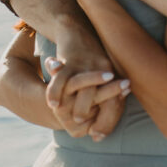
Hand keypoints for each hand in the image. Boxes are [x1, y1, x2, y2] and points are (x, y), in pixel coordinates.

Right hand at [44, 24, 126, 139]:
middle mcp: (104, 70)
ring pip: (83, 89)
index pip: (114, 106)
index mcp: (113, 76)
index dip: (106, 123)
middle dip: (91, 116)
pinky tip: (52, 103)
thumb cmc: (90, 59)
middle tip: (84, 129)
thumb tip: (100, 133)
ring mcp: (87, 65)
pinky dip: (55, 92)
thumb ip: (103, 100)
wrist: (77, 30)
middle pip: (101, 99)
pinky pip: (61, 79)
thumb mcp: (102, 77)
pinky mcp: (71, 60)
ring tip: (70, 117)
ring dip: (76, 105)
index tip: (97, 136)